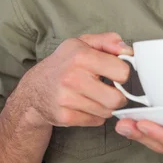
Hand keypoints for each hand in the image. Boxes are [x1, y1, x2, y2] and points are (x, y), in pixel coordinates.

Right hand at [16, 32, 133, 128]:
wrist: (34, 89)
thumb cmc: (65, 62)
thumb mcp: (83, 42)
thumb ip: (108, 40)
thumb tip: (128, 50)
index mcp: (81, 56)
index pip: (122, 72)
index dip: (123, 73)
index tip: (116, 73)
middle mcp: (73, 77)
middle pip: (116, 98)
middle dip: (119, 95)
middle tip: (112, 89)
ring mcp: (67, 99)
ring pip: (107, 112)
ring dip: (107, 106)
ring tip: (97, 95)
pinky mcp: (64, 117)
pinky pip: (96, 121)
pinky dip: (96, 115)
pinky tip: (87, 104)